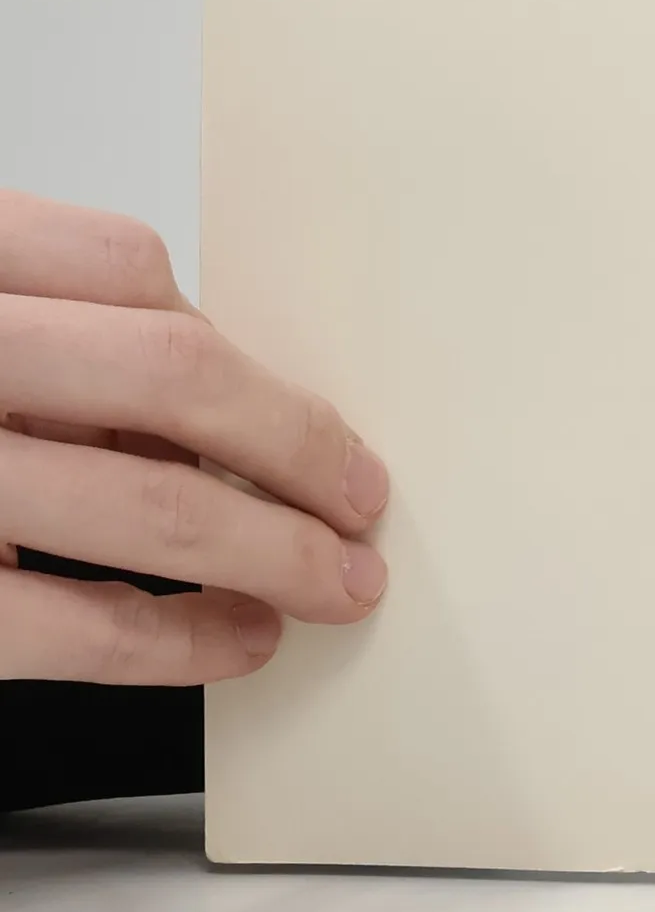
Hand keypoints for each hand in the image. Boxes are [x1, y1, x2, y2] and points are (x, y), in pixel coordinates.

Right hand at [0, 191, 387, 683]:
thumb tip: (193, 392)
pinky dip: (181, 638)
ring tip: (338, 581)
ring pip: (150, 503)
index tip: (292, 409)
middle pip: (176, 377)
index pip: (127, 270)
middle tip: (364, 498)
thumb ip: (32, 326)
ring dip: (277, 550)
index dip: (226, 347)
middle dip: (299, 446)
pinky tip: (240, 640)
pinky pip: (72, 623)